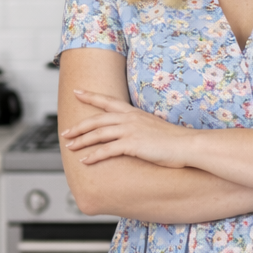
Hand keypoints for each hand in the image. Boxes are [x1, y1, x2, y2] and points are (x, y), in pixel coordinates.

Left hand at [61, 90, 194, 166]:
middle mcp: (130, 119)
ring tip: (70, 146)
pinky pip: (106, 150)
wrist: (187, 146)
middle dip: (79, 126)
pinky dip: (93, 155)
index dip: (91, 96)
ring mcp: (130, 131)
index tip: (77, 91)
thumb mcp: (155, 128)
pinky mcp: (132, 145)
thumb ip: (142, 127)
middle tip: (65, 132)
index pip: (108, 101)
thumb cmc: (175, 141)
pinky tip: (85, 160)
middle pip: (97, 119)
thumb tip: (135, 133)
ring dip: (81, 141)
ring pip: (98, 134)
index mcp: (134, 113)